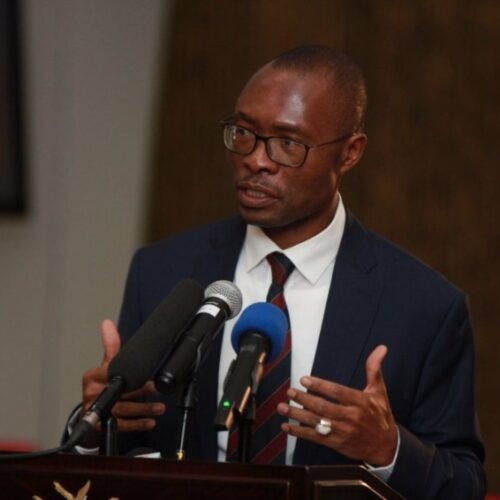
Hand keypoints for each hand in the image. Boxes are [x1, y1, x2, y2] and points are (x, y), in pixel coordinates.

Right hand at [81, 319, 165, 433]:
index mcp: (94, 376)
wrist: (88, 415)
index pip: (114, 372)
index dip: (132, 373)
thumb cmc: (101, 386)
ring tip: (160, 408)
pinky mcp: (100, 426)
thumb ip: (110, 345)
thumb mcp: (106, 365)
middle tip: (160, 390)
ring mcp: (96, 410)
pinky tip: (150, 421)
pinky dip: (137, 423)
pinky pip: (122, 424)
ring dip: (144, 409)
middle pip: (122, 391)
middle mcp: (93, 393)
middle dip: (143, 391)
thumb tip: (107, 323)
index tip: (146, 372)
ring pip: (124, 409)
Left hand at [277, 345, 396, 465]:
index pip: (337, 392)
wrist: (386, 447)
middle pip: (323, 407)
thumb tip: (381, 348)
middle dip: (304, 399)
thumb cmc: (380, 415)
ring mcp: (342, 432)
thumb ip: (374, 369)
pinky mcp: (336, 444)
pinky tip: (287, 427)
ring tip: (282, 407)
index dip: (320, 385)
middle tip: (290, 392)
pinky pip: (315, 438)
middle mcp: (350, 417)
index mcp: (360, 402)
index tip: (304, 379)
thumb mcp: (379, 391)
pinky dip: (300, 432)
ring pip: (317, 422)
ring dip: (297, 415)